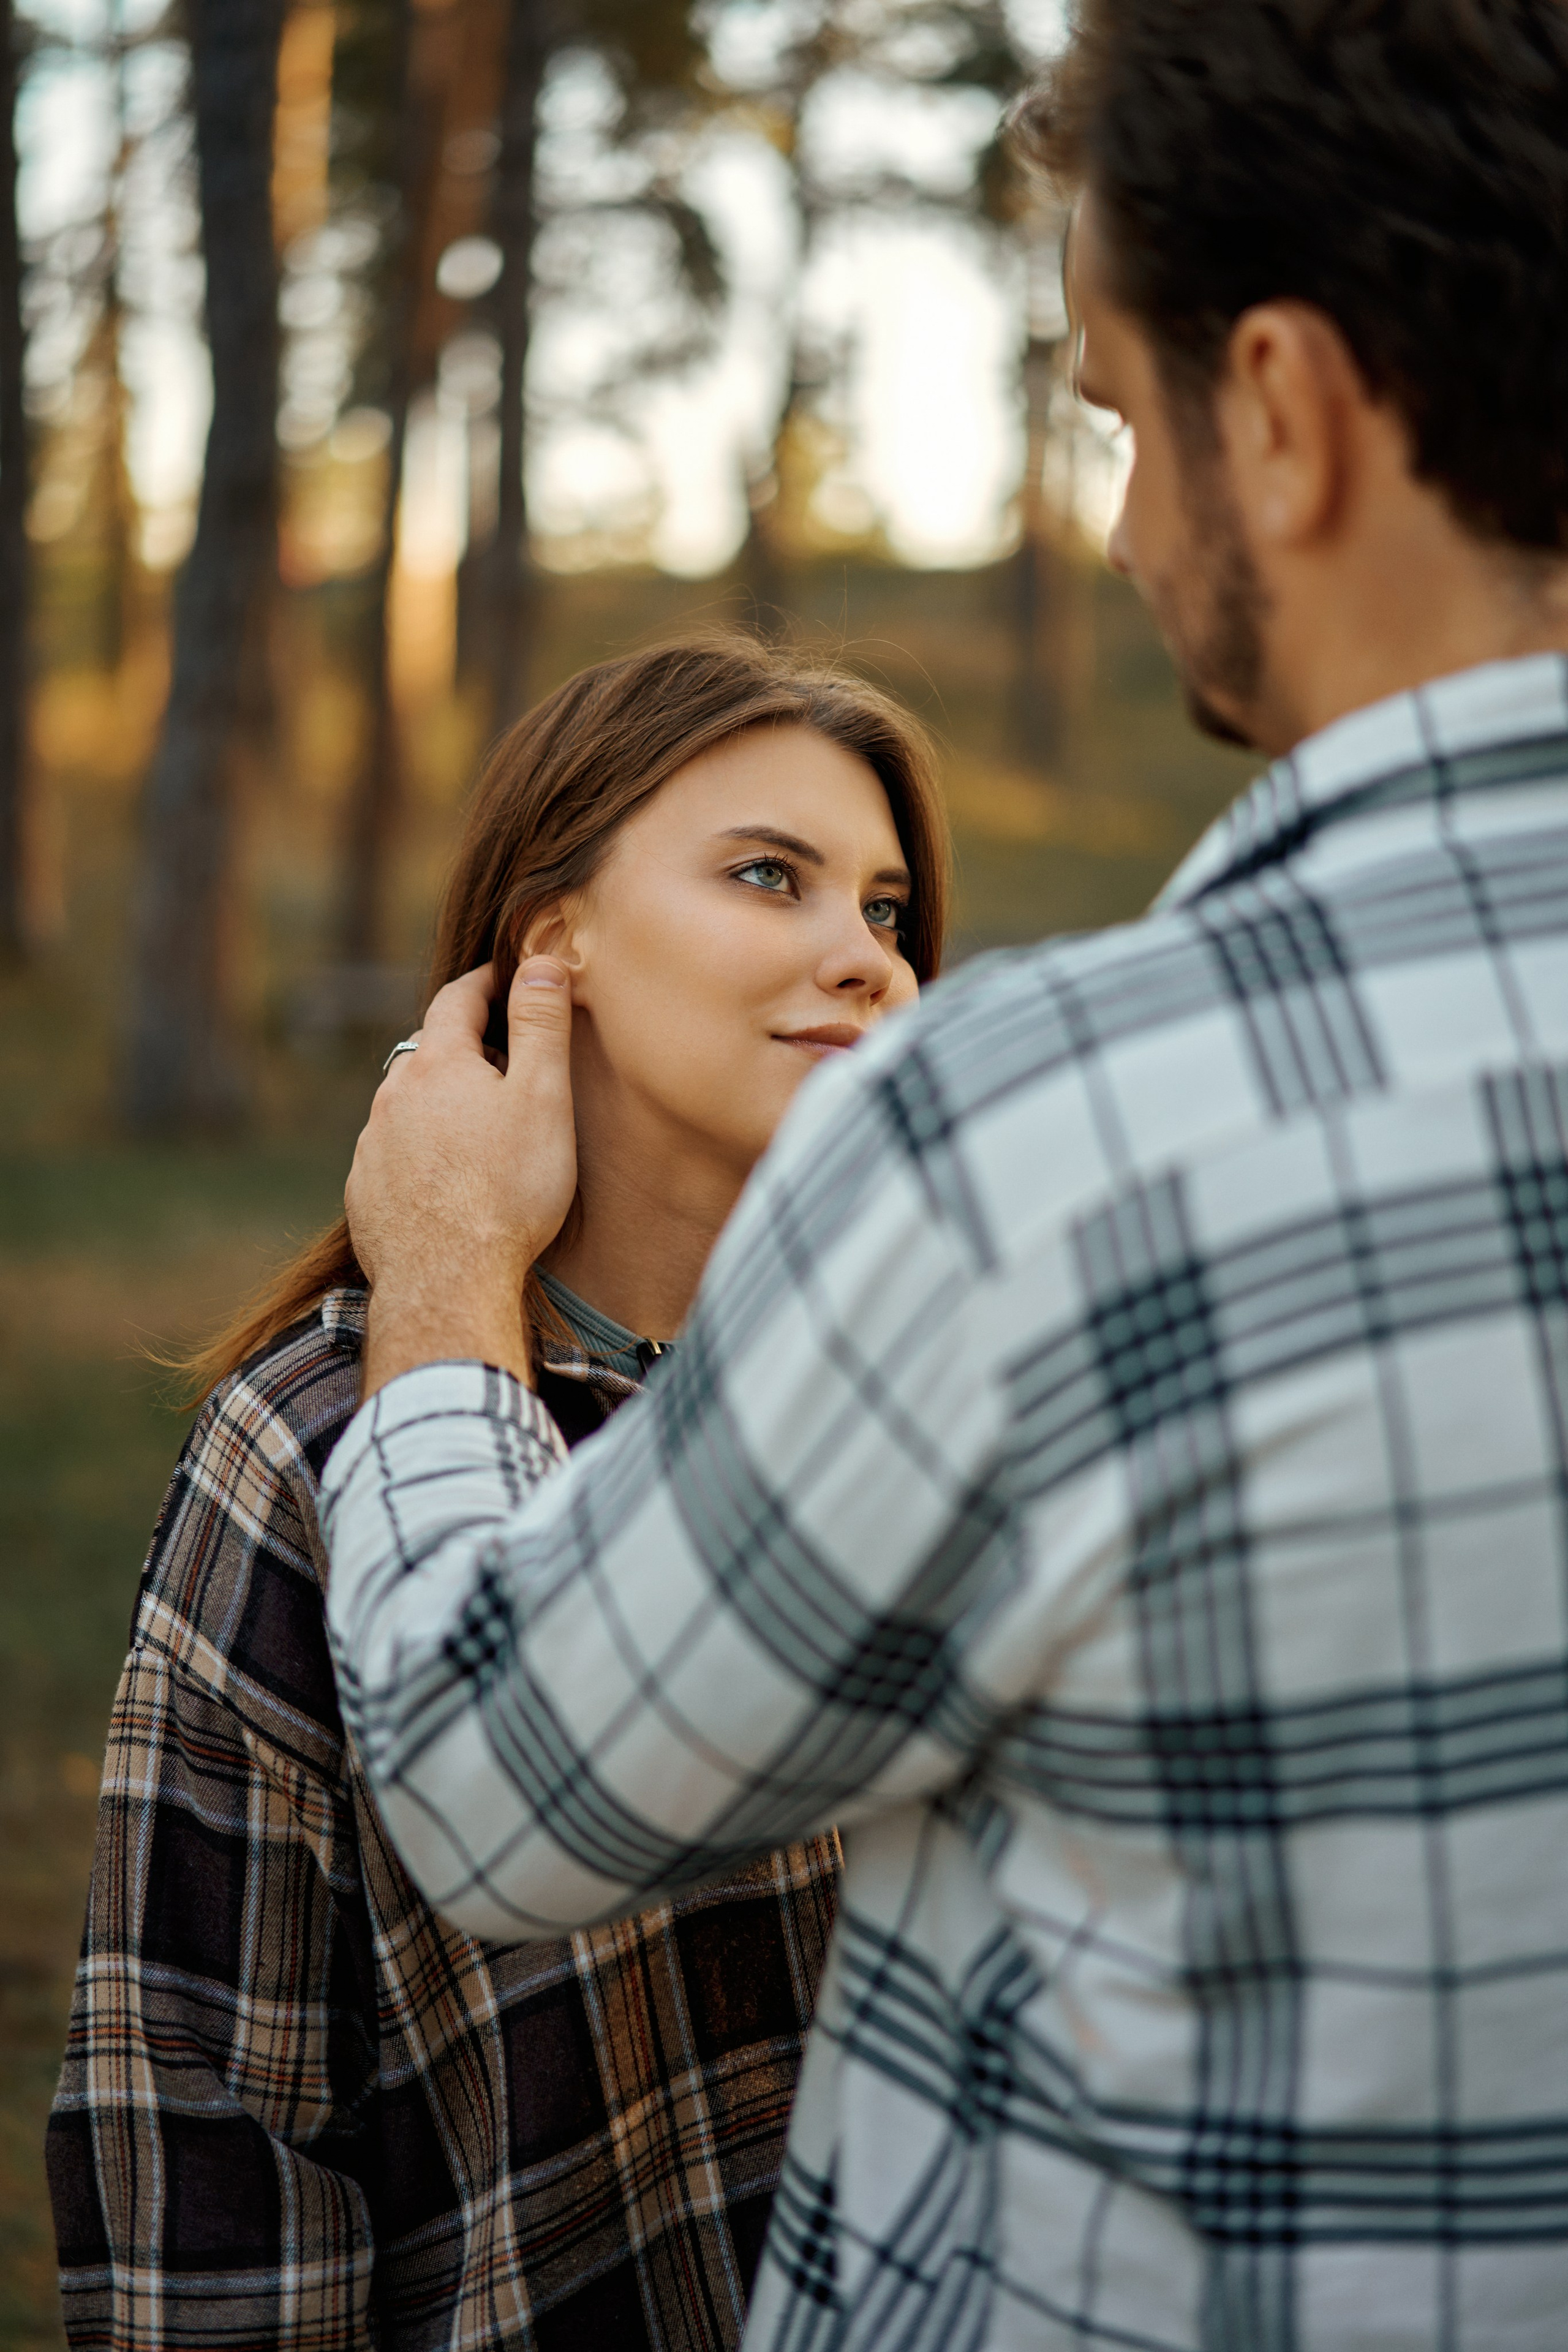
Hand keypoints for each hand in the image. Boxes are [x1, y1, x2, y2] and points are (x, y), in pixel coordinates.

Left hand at [346, 959, 577, 1396]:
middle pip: (429, 1052)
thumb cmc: (507, 1191)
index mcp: (438, 1064)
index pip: (457, 999)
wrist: (448, 1281)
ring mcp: (372, 1146)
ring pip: (407, 1104)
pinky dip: (419, 1151)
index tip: (507, 977)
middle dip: (464, 1046)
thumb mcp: (542, 1099)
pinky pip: (393, 1154)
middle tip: (504, 1058)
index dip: (486, 982)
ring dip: (439, 1102)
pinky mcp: (365, 1192)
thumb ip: (541, 1025)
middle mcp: (393, 1096)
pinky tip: (446, 1178)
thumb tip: (539, 962)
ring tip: (477, 1126)